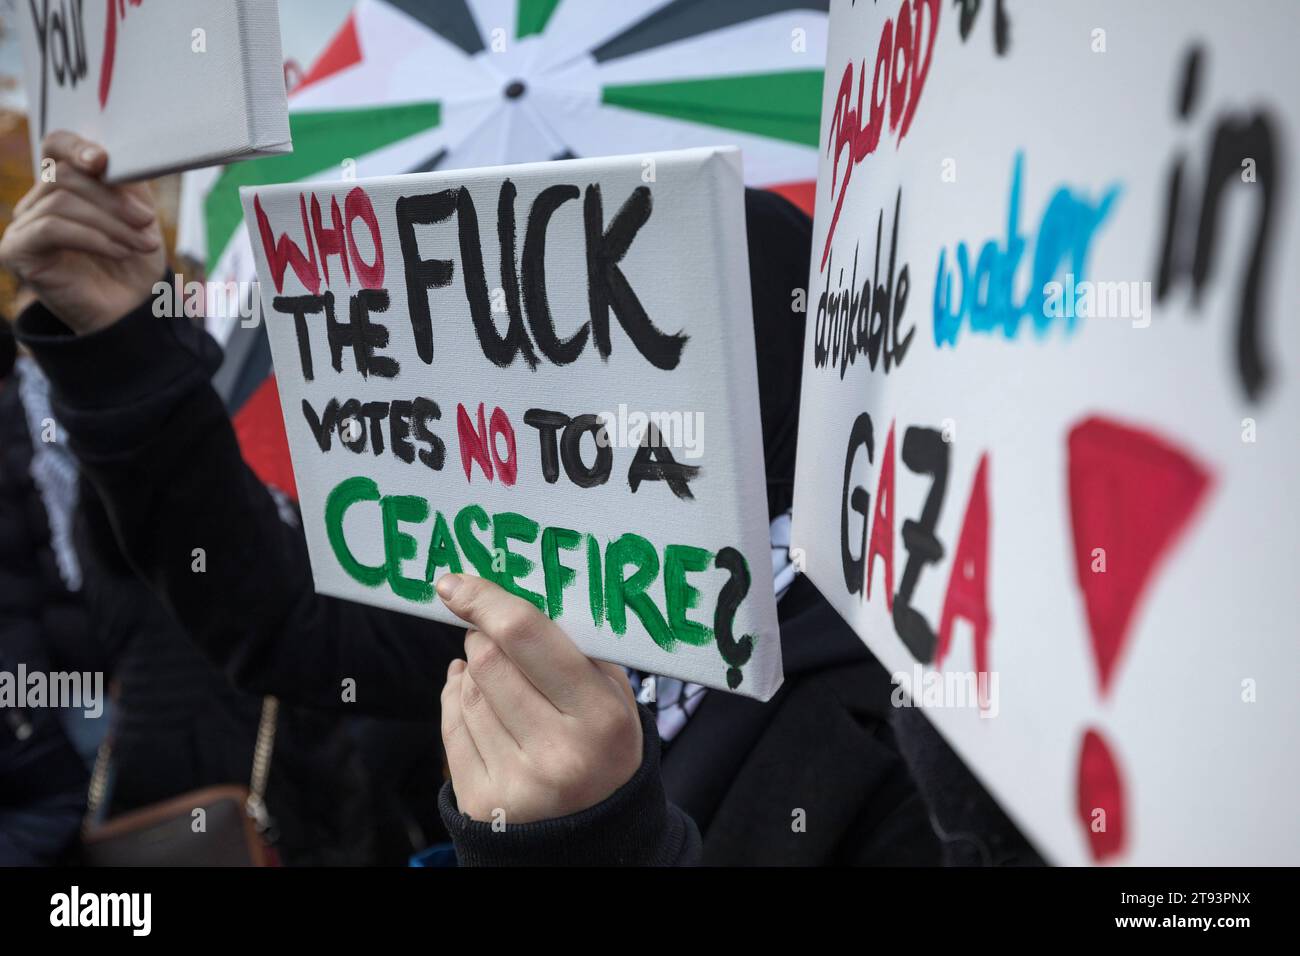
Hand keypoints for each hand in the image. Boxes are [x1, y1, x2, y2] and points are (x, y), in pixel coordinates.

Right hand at [0, 131, 163, 333]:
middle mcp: (36, 202)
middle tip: (147, 222)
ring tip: (141, 244)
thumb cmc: (134, 262)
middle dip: (112, 199)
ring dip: (110, 223)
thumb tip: (112, 154)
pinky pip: (51, 228)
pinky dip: (92, 238)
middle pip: (63, 175)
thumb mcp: (137, 211)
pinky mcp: (17, 251)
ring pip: (60, 202)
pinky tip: (119, 252)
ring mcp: (22, 226)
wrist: (133, 311)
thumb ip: (124, 179)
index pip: (56, 146)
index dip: (77, 146)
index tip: (104, 162)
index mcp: (63, 186)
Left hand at [436, 573, 642, 824]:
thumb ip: (575, 649)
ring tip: (495, 673)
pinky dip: (456, 700)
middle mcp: (558, 752)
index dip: (486, 601)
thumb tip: (508, 599)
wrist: (595, 834)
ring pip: (467, 693)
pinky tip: (471, 694)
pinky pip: (451, 729)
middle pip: (488, 662)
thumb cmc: (605, 746)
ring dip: (472, 671)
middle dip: (482, 635)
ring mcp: (517, 784)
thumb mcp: (613, 696)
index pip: (527, 637)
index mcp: (600, 717)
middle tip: (491, 632)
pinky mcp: (483, 803)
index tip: (456, 583)